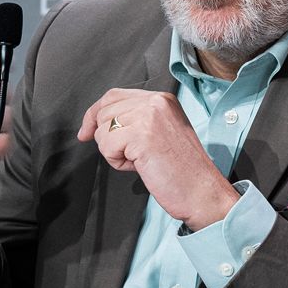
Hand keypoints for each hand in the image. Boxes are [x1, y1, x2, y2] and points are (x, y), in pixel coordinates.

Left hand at [78, 89, 238, 230]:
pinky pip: (107, 147)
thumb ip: (136, 119)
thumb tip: (97, 122)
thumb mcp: (161, 132)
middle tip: (131, 155)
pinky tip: (140, 165)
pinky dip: (117, 162)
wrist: (201, 191)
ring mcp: (149, 117)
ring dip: (114, 152)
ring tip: (141, 160)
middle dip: (107, 137)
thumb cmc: (183, 169)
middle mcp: (156, 102)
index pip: (114, 96)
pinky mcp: (141, 136)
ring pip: (103, 130)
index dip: (94, 114)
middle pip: (103, 112)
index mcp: (162, 99)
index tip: (86, 131)